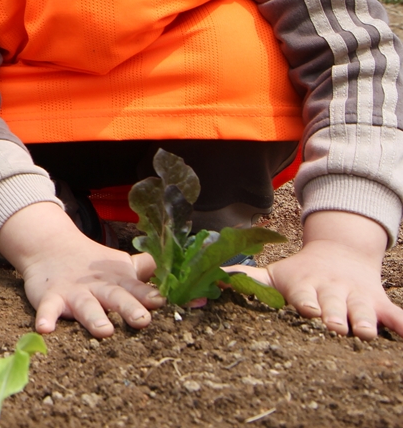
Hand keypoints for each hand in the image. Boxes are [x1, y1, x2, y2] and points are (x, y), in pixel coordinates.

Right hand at [0, 201, 163, 337]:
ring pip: (86, 306)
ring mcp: (74, 292)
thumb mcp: (118, 266)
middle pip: (115, 297)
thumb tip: (172, 272)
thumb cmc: (92, 266)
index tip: (159, 301)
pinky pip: (48, 309)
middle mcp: (98, 287)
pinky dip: (46, 317)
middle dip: (128, 308)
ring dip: (94, 318)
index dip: (147, 295)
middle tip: (141, 320)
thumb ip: (142, 271)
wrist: (49, 246)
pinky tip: (44, 329)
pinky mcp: (50, 297)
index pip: (136, 288)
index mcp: (117, 281)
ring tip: (104, 330)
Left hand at [236, 211, 401, 339]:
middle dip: (335, 316)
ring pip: (365, 311)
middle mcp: (333, 292)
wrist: (340, 254)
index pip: (305, 296)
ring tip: (366, 333)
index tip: (308, 310)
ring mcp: (358, 298)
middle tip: (334, 326)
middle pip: (335, 306)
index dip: (307, 303)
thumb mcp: (272, 274)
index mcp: (306, 287)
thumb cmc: (299, 274)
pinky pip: (397, 316)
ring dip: (366, 321)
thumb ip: (243, 278)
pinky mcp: (381, 305)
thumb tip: (204, 279)